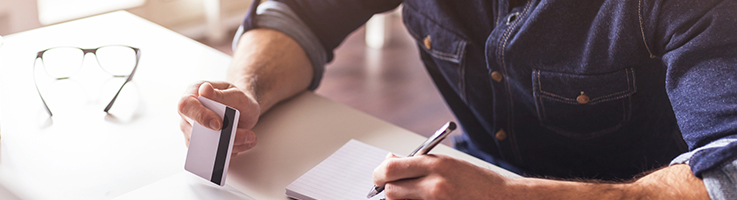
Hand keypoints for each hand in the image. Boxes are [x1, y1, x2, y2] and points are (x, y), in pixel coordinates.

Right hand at [178, 81, 260, 154]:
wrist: (243, 109)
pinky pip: (213, 154)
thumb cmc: (237, 99)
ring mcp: (192, 131)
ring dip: (231, 145)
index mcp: (193, 94)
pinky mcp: (201, 146)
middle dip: (224, 136)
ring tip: (250, 137)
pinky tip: (244, 142)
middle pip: (196, 131)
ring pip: (205, 146)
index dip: (200, 117)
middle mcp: (189, 114)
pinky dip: (231, 151)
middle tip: (247, 134)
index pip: (186, 106)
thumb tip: (205, 90)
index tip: (218, 124)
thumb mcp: (236, 93)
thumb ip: (222, 94)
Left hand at [373, 153, 512, 199]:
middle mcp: (435, 185)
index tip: (379, 177)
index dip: (379, 174)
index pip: (391, 168)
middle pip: (391, 190)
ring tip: (412, 196)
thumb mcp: (449, 164)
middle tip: (392, 190)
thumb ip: (419, 163)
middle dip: (388, 190)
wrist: (505, 199)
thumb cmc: (478, 183)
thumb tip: (390, 160)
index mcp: (436, 165)